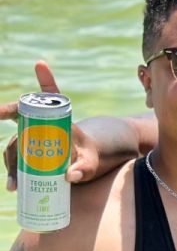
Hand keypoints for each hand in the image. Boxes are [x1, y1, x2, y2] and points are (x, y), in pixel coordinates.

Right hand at [4, 62, 102, 190]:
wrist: (88, 162)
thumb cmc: (91, 158)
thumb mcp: (90, 164)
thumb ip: (84, 170)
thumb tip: (70, 176)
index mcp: (62, 117)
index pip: (51, 94)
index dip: (46, 79)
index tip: (40, 65)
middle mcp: (44, 122)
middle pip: (21, 123)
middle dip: (13, 143)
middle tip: (13, 161)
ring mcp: (33, 135)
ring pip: (14, 145)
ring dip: (12, 163)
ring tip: (15, 183)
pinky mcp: (29, 150)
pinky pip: (15, 157)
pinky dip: (13, 171)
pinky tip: (14, 185)